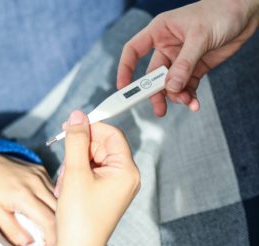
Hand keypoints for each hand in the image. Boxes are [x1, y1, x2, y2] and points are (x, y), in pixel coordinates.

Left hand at [0, 152, 56, 245]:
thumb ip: (12, 231)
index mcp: (23, 196)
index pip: (49, 220)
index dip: (52, 237)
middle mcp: (36, 183)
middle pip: (59, 210)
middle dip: (57, 227)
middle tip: (49, 238)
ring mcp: (41, 174)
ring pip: (60, 199)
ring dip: (57, 213)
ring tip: (48, 224)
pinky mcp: (42, 170)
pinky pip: (54, 189)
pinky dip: (53, 201)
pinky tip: (45, 207)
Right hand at [50, 111, 139, 245]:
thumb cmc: (79, 217)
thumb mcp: (75, 173)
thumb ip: (77, 140)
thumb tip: (78, 116)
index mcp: (126, 170)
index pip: (112, 134)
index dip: (91, 127)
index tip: (70, 127)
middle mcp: (125, 176)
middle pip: (102, 146)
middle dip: (80, 151)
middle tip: (65, 166)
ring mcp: (116, 185)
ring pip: (93, 158)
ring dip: (75, 165)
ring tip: (66, 184)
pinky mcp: (106, 192)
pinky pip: (91, 172)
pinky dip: (77, 175)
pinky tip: (68, 189)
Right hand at [118, 0, 258, 116]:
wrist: (246, 12)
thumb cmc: (220, 12)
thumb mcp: (200, 36)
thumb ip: (184, 63)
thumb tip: (170, 87)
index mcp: (159, 32)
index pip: (133, 51)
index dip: (125, 69)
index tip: (123, 88)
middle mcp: (166, 47)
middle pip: (153, 75)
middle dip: (155, 93)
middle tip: (159, 109)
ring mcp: (180, 60)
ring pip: (170, 84)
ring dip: (176, 96)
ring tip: (188, 101)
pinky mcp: (194, 68)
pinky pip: (186, 87)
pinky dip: (189, 96)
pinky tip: (194, 103)